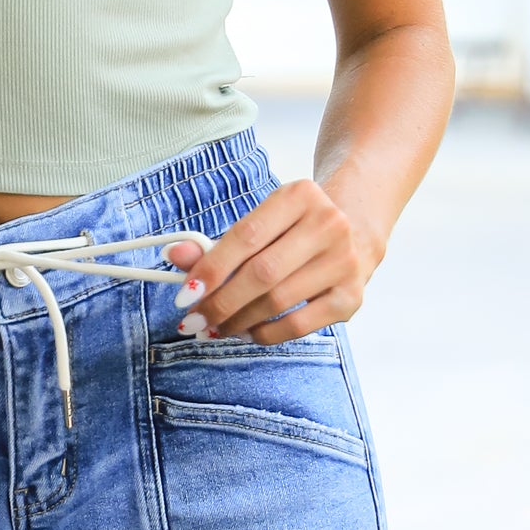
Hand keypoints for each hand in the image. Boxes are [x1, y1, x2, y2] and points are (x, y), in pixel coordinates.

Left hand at [165, 179, 379, 344]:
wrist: (355, 229)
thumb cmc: (294, 230)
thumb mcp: (260, 223)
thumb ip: (216, 243)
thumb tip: (173, 255)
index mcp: (301, 195)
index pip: (247, 236)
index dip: (211, 269)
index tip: (183, 295)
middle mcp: (329, 224)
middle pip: (262, 274)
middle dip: (221, 303)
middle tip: (195, 321)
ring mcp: (344, 261)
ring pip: (278, 302)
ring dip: (238, 322)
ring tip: (216, 328)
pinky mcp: (350, 297)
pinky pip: (297, 326)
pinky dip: (265, 334)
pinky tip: (247, 332)